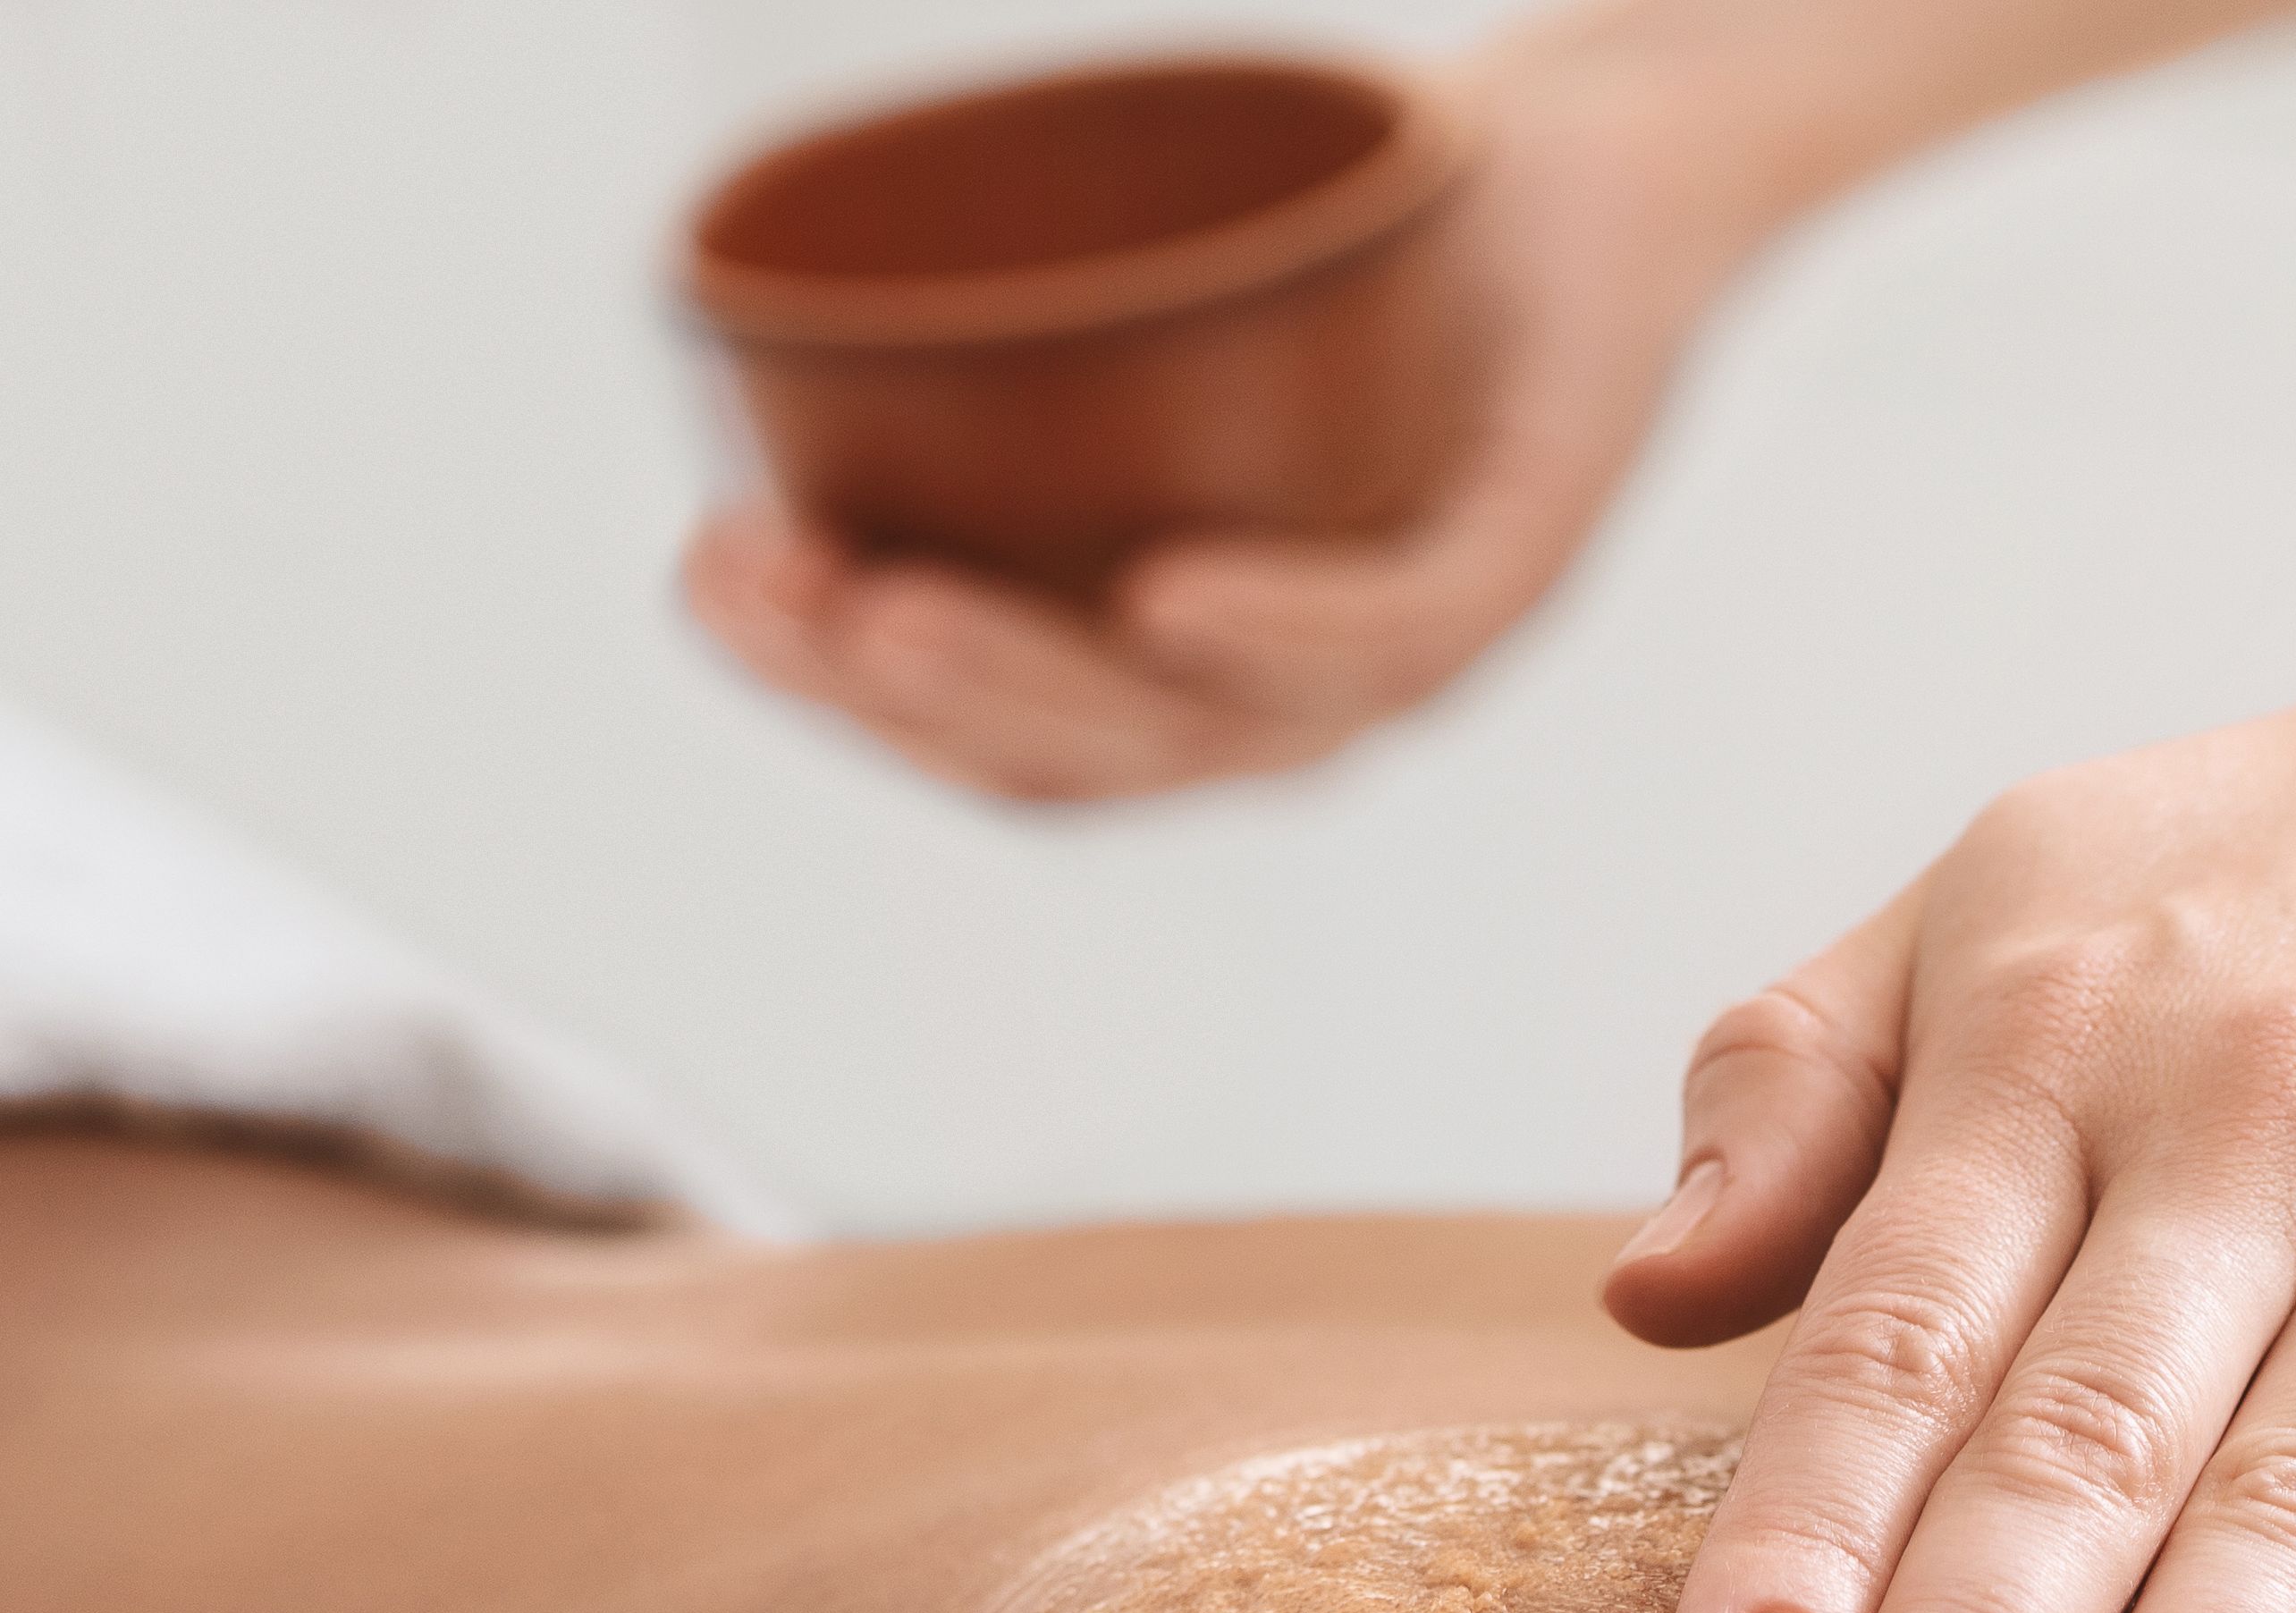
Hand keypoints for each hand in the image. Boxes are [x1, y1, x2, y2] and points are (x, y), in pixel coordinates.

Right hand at [681, 20, 1777, 801]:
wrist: (1590, 177)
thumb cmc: (1350, 249)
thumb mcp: (1136, 305)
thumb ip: (990, 359)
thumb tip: (753, 323)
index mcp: (1198, 672)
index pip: (999, 738)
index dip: (835, 689)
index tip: (705, 576)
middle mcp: (1304, 695)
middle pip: (1084, 752)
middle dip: (898, 691)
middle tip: (770, 596)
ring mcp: (1421, 643)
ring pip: (1213, 716)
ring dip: (1032, 673)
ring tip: (886, 609)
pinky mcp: (1526, 555)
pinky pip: (1401, 621)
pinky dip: (1285, 621)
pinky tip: (1163, 599)